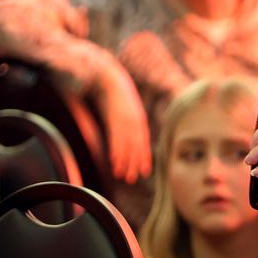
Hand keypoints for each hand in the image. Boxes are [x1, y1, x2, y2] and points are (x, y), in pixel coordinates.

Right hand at [90, 64, 151, 183]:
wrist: (112, 78)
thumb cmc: (119, 94)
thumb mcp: (128, 109)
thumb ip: (130, 122)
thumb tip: (128, 136)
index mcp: (140, 120)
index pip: (144, 143)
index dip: (144, 158)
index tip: (145, 172)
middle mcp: (135, 122)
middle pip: (136, 147)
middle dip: (134, 164)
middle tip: (132, 179)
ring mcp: (126, 120)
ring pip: (126, 145)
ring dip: (124, 161)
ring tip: (121, 175)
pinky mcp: (115, 118)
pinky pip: (116, 137)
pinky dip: (116, 150)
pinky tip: (114, 161)